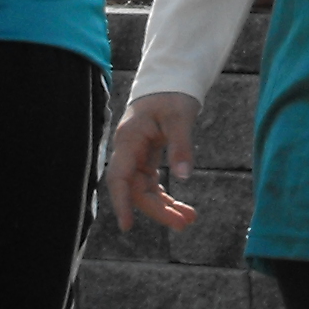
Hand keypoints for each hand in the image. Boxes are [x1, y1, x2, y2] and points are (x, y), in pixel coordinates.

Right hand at [108, 91, 198, 233]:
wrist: (170, 82)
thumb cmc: (173, 95)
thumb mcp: (181, 117)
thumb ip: (181, 146)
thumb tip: (184, 176)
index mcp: (129, 139)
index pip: (119, 177)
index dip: (121, 202)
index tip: (127, 226)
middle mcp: (129, 151)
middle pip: (136, 189)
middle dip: (158, 209)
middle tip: (183, 224)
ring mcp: (137, 156)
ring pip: (146, 190)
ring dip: (165, 207)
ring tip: (189, 220)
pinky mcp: (147, 158)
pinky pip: (153, 184)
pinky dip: (167, 197)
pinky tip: (182, 209)